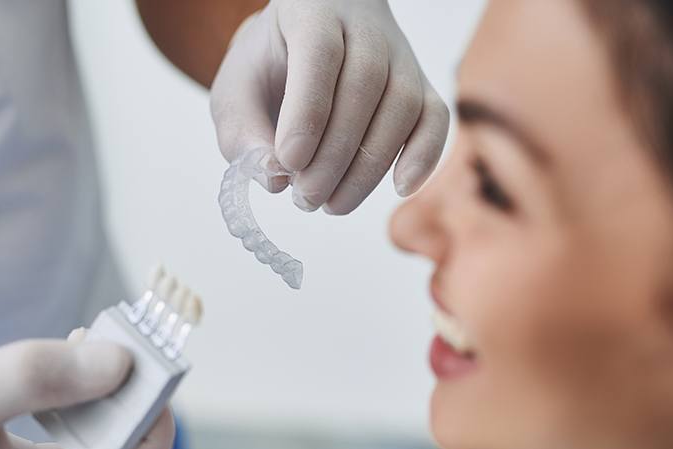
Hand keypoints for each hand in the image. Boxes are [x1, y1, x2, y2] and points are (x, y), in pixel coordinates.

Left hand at [210, 0, 448, 213]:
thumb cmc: (270, 70)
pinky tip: (399, 189)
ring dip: (367, 170)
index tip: (289, 163)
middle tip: (305, 199)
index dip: (307, 112)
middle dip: (332, 157)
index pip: (320, 52)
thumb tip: (274, 177)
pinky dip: (423, 157)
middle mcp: (366, 28)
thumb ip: (242, 131)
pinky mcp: (422, 89)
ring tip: (331, 205)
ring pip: (401, 108)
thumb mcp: (236, 92)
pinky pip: (436, 120)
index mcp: (311, 10)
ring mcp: (401, 57)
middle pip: (363, 87)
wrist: (311, 44)